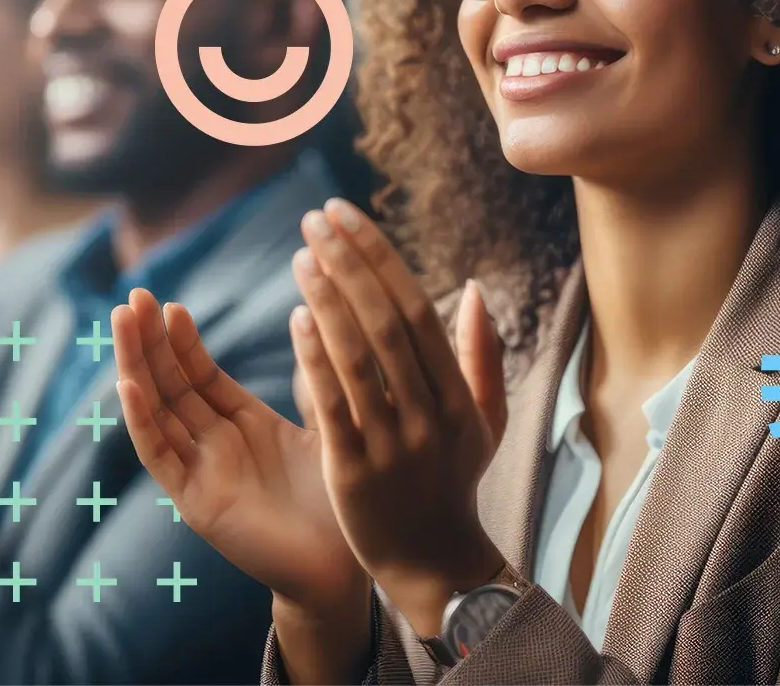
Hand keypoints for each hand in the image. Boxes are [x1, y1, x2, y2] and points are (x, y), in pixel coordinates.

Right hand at [113, 289, 366, 614]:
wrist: (345, 568)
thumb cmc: (341, 501)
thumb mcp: (328, 426)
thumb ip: (317, 382)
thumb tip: (321, 325)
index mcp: (245, 426)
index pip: (200, 374)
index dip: (182, 340)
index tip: (167, 302)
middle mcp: (216, 446)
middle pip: (171, 385)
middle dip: (150, 342)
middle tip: (133, 295)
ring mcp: (203, 473)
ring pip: (158, 411)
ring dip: (137, 367)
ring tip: (122, 322)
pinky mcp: (198, 504)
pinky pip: (162, 458)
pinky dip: (143, 422)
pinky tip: (129, 386)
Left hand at [291, 199, 509, 639]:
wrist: (433, 563)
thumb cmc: (453, 481)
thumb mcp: (484, 421)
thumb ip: (481, 355)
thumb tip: (474, 290)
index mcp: (458, 395)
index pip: (417, 309)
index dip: (380, 258)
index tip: (346, 215)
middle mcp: (431, 414)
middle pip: (387, 324)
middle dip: (350, 264)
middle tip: (316, 219)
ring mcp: (393, 444)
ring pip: (359, 358)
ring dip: (329, 299)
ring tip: (302, 254)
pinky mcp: (355, 473)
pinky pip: (334, 405)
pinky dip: (316, 359)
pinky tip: (295, 318)